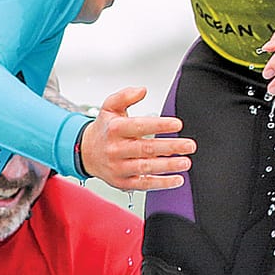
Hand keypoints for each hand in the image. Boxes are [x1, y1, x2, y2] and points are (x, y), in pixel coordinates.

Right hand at [78, 86, 192, 191]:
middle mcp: (116, 149)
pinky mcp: (122, 182)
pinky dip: (161, 183)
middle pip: (146, 149)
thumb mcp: (109, 107)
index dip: (159, 125)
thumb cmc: (104, 130)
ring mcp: (119, 167)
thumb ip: (125, 96)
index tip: (178, 124)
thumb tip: (142, 90)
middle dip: (170, 147)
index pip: (139, 126)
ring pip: (146, 168)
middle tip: (189, 145)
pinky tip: (176, 179)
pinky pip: (144, 184)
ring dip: (168, 166)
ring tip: (185, 162)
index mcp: (115, 129)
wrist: (86, 152)